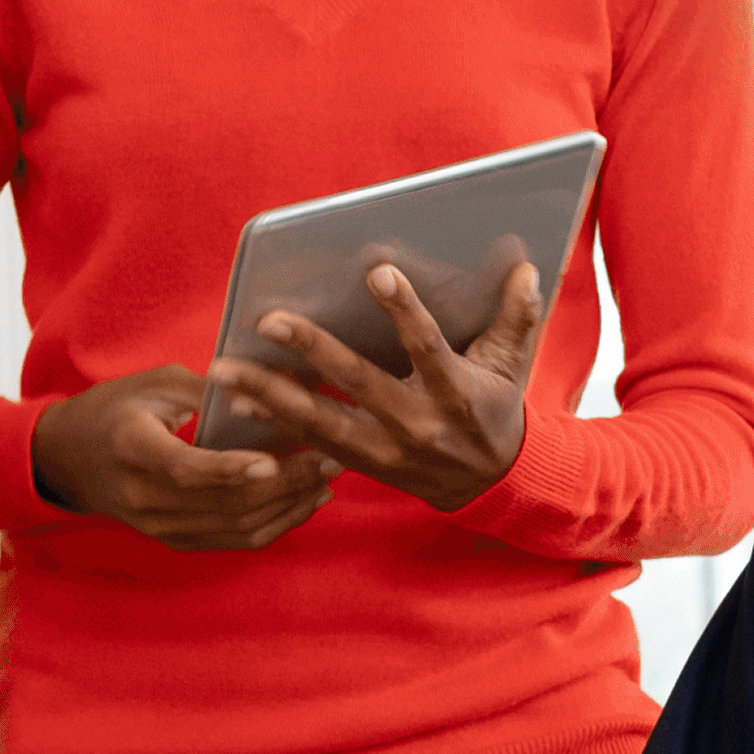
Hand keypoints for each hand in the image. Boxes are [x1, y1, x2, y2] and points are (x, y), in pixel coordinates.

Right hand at [31, 365, 335, 548]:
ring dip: (288, 506)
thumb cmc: (114, 409)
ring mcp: (159, 526)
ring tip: (327, 477)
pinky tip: (305, 503)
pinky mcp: (174, 540)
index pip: (187, 469)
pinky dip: (274, 525)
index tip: (275, 460)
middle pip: (223, 502)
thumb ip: (211, 389)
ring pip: (235, 527)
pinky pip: (233, 541)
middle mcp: (144, 498)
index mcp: (133, 450)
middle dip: (284, 483)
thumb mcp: (154, 384)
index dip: (232, 469)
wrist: (68, 459)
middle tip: (329, 456)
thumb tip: (276, 385)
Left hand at [206, 260, 543, 512]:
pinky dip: (274, 426)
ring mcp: (386, 450)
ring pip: (320, 421)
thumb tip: (528, 269)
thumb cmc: (496, 408)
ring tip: (225, 371)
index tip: (377, 271)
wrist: (492, 484)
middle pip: (358, 383)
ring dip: (269, 395)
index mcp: (456, 393)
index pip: (428, 347)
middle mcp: (417, 425)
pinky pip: (312, 446)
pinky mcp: (364, 465)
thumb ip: (519, 317)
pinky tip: (237, 406)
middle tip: (268, 320)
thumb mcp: (514, 364)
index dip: (404, 310)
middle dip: (311, 350)